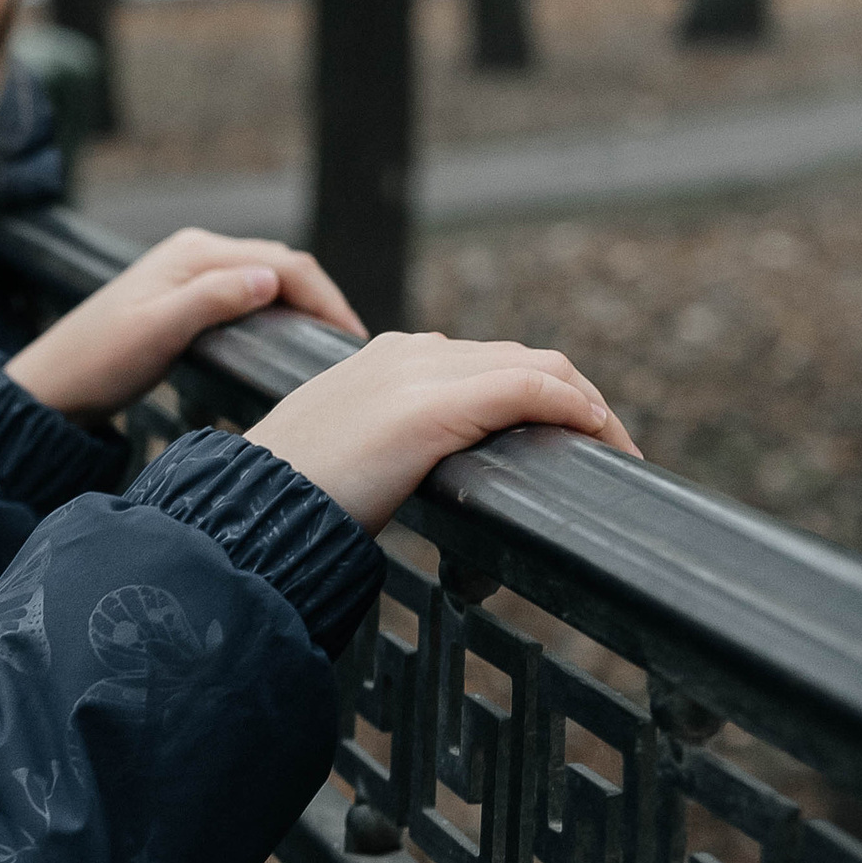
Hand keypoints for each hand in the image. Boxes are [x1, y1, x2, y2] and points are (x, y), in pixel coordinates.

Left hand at [5, 229, 364, 420]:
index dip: (325, 298)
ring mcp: (190, 273)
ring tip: (329, 342)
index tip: (351, 338)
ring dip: (303, 304)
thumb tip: (270, 279)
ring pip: (267, 278)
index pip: (283, 263)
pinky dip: (278, 310)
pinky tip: (288, 338)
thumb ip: (212, 300)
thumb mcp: (156, 332)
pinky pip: (247, 294)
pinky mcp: (184, 297)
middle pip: (281, 265)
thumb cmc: (96, 363)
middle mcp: (196, 252)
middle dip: (322, 299)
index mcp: (195, 252)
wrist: (52, 387)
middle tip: (351, 345)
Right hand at [251, 332, 638, 535]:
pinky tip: (596, 433)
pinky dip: (571, 407)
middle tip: (606, 445)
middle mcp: (406, 354)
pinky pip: (528, 389)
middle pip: (520, 357)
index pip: (482, 360)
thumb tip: (407, 482)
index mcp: (381, 360)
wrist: (246, 508)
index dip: (535, 391)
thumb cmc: (283, 500)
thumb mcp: (338, 456)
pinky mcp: (434, 407)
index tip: (560, 434)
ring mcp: (420, 375)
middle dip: (573, 397)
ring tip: (614, 446)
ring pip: (535, 366)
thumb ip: (381, 448)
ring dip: (586, 404)